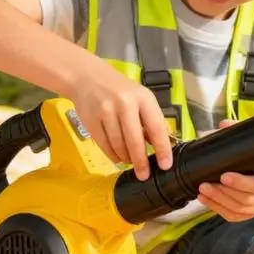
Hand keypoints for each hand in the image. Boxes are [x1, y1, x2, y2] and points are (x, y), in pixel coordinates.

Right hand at [69, 61, 172, 180]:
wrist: (88, 78)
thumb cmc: (120, 91)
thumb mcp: (140, 98)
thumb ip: (150, 120)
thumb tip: (160, 146)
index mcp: (143, 98)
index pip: (156, 127)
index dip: (162, 149)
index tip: (165, 165)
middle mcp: (125, 104)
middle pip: (135, 140)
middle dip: (141, 161)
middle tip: (144, 175)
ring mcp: (106, 112)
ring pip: (118, 145)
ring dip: (126, 158)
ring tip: (130, 161)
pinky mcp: (91, 121)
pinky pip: (104, 145)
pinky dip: (113, 155)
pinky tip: (118, 156)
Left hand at [196, 120, 253, 221]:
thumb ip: (240, 133)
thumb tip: (224, 125)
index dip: (241, 183)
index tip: (223, 175)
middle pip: (246, 200)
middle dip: (223, 193)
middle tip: (204, 184)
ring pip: (239, 210)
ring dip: (217, 201)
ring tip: (202, 190)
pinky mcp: (250, 214)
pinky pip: (233, 217)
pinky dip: (217, 209)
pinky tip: (204, 200)